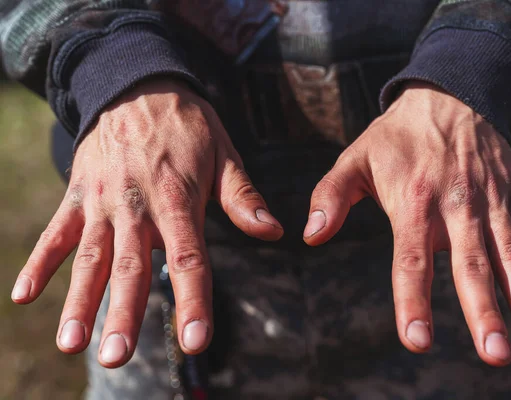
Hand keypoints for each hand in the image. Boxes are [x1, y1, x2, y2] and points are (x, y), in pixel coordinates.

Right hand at [11, 79, 282, 366]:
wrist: (137, 84)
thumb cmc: (188, 124)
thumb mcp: (224, 153)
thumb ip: (244, 197)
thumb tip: (274, 233)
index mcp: (177, 198)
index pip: (189, 259)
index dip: (193, 301)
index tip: (196, 341)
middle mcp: (137, 205)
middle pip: (132, 267)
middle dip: (124, 314)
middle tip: (117, 358)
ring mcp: (103, 201)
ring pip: (90, 257)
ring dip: (79, 301)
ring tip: (72, 345)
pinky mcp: (79, 194)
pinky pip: (55, 232)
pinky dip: (39, 262)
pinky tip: (22, 296)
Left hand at [304, 81, 510, 365]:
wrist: (449, 92)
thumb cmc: (397, 135)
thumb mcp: (355, 157)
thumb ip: (330, 195)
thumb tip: (309, 236)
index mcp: (413, 202)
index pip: (411, 261)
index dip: (414, 301)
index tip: (417, 341)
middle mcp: (456, 205)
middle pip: (470, 264)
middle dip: (484, 311)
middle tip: (496, 354)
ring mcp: (490, 199)